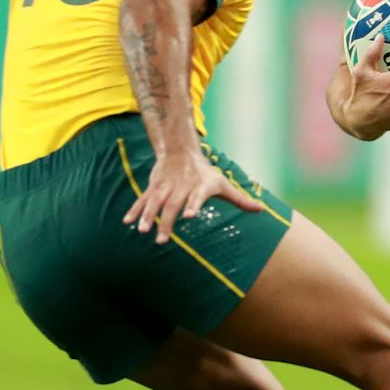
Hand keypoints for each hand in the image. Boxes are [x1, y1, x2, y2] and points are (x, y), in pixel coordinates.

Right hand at [123, 149, 262, 244]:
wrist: (181, 150)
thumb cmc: (205, 173)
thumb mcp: (223, 184)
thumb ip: (240, 199)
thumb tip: (261, 209)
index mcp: (200, 186)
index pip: (197, 196)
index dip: (193, 204)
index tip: (189, 215)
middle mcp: (182, 186)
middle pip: (173, 205)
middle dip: (167, 221)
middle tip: (162, 239)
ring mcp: (166, 187)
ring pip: (155, 202)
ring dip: (148, 216)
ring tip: (143, 230)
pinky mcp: (154, 187)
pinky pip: (143, 199)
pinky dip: (135, 210)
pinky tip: (127, 222)